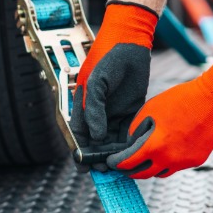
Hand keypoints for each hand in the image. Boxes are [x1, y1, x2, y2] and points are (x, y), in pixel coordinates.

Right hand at [70, 2, 158, 152]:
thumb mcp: (97, 82)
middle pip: (95, 141)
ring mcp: (113, 111)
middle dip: (99, 157)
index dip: (81, 152)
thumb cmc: (108, 57)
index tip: (85, 167)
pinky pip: (127, 130)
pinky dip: (129, 141)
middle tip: (106, 171)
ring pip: (111, 139)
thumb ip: (94, 109)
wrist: (130, 41)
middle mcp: (96, 111)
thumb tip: (96, 136)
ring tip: (121, 166)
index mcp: (82, 104)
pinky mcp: (129, 109)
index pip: (78, 134)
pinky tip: (134, 151)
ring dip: (115, 152)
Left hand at [107, 57, 212, 178]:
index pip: (128, 163)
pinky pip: (176, 166)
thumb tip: (130, 144)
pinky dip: (168, 161)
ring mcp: (184, 163)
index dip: (117, 163)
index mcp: (155, 146)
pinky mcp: (197, 161)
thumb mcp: (150, 109)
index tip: (111, 162)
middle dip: (130, 171)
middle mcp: (170, 159)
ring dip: (150, 167)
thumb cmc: (182, 99)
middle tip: (124, 165)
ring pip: (160, 173)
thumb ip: (136, 129)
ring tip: (144, 157)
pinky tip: (167, 149)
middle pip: (143, 174)